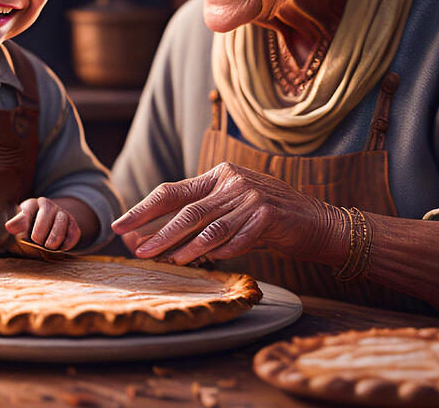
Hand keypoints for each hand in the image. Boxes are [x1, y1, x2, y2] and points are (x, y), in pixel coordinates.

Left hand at [4, 197, 80, 250]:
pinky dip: (67, 243)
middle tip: (36, 241)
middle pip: (47, 211)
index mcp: (32, 204)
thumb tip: (9, 226)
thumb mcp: (19, 226)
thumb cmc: (29, 229)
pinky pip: (73, 233)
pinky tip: (60, 248)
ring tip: (48, 246)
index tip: (12, 230)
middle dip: (40, 230)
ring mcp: (62, 215)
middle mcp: (48, 206)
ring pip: (62, 222)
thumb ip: (16, 225)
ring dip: (54, 237)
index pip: (27, 210)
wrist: (48, 230)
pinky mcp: (73, 226)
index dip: (21, 220)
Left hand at [111, 162, 344, 265]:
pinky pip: (237, 239)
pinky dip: (220, 253)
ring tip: (165, 261)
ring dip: (185, 247)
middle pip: (187, 209)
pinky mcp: (269, 215)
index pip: (172, 191)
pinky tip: (206, 263)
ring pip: (209, 226)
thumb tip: (155, 240)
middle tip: (137, 250)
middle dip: (158, 232)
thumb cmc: (268, 219)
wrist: (319, 222)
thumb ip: (200, 220)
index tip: (120, 225)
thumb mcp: (232, 209)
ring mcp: (252, 197)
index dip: (143, 209)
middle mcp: (233, 181)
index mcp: (219, 174)